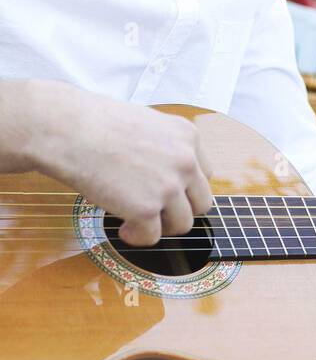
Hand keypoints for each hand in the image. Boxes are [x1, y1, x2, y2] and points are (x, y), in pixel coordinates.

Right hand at [22, 81, 213, 245]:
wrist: (69, 129)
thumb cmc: (95, 122)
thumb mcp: (145, 123)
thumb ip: (162, 148)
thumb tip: (160, 177)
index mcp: (187, 135)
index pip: (204, 174)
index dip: (184, 188)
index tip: (164, 192)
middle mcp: (185, 160)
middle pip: (201, 202)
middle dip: (178, 210)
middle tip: (152, 211)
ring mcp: (169, 186)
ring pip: (182, 224)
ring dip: (160, 226)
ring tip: (134, 219)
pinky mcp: (147, 208)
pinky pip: (152, 237)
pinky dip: (137, 236)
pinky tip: (121, 226)